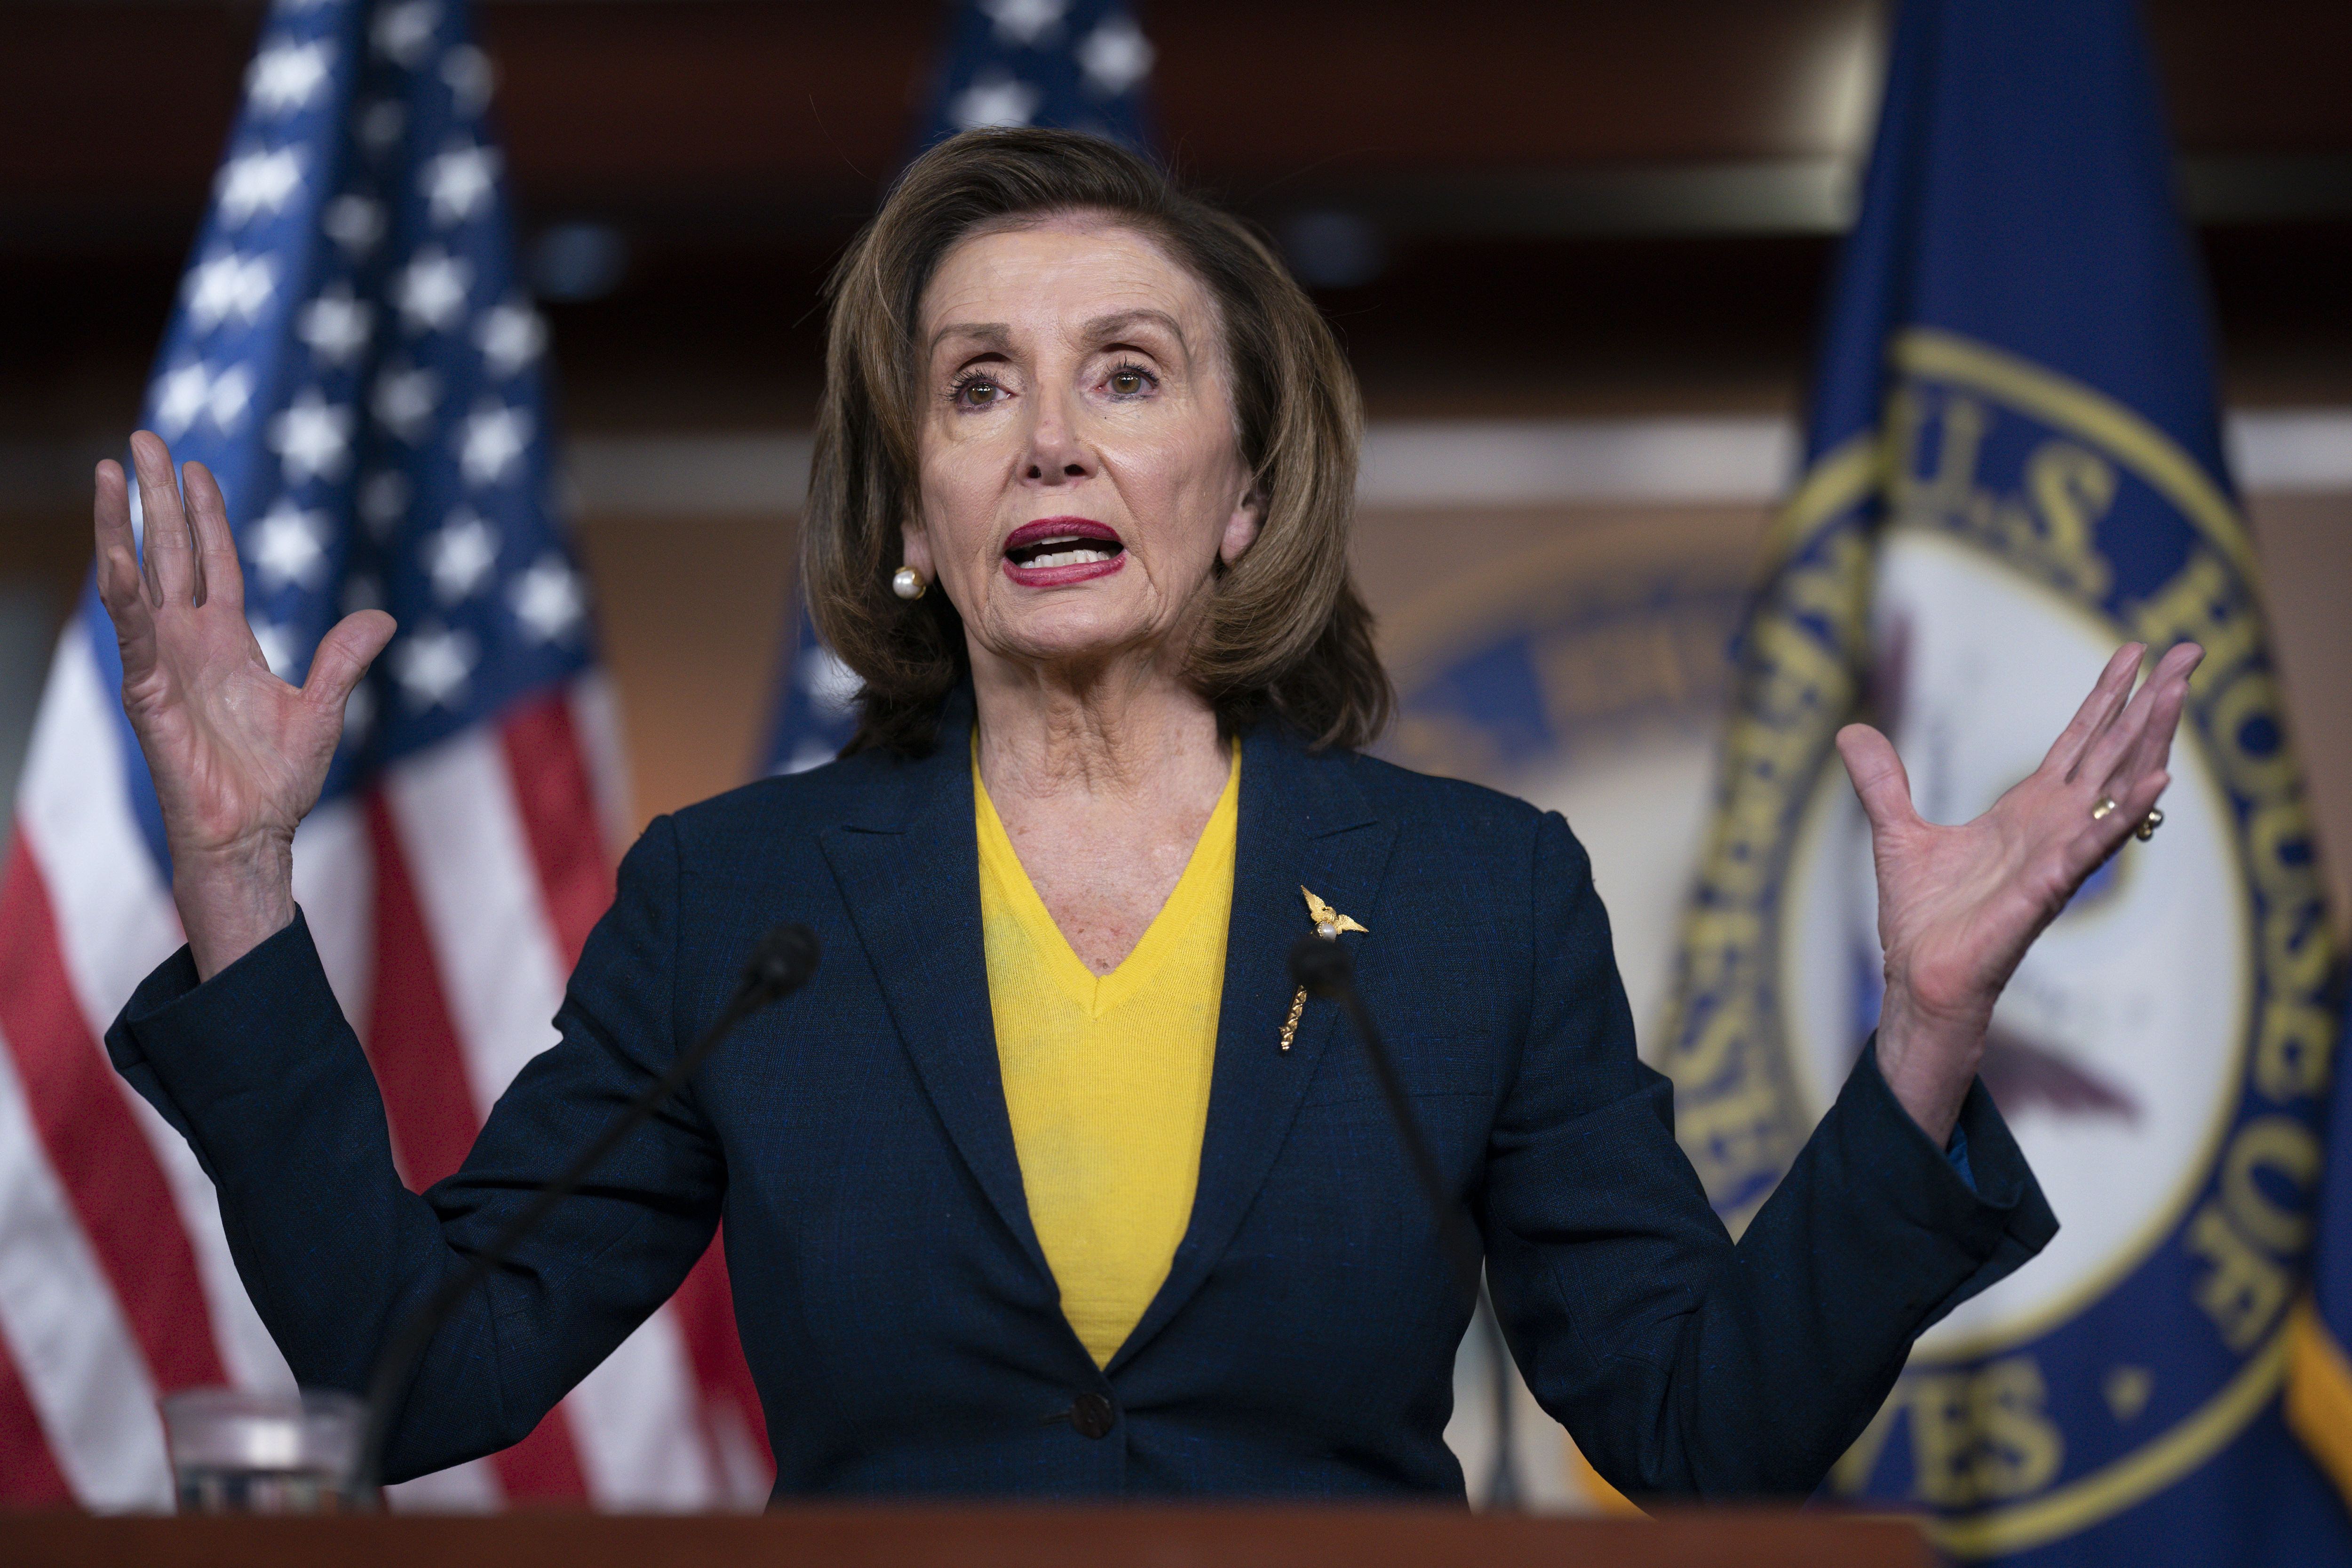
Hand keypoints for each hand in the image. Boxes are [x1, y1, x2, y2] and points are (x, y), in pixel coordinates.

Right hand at [94, 431, 394, 978]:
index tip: (195, 468)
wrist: (254, 833)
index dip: (206, 515)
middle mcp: (190, 642)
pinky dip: (122, 593)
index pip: (214, 562)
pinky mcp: (146, 692)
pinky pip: (131, 633)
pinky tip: (115, 554)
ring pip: (138, 578)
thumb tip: (384, 619)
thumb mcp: (322, 709)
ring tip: (113, 470)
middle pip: (170, 552)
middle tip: (143, 438)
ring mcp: (164, 662)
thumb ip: (344, 660)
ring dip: (124, 525)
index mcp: (229, 641)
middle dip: (157, 497)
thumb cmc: (278, 781)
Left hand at [1835, 640, 2201, 1144]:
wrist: (1919, 978)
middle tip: (2191, 651)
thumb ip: (1882, 782)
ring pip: (2115, 786)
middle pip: (2113, 750)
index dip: (2107, 697)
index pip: (2079, 740)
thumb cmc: (1924, 919)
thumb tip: (1851, 732)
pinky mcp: (2047, 888)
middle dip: (2150, 702)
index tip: (2138, 652)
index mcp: (2028, 810)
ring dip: (2149, 739)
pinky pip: (2094, 845)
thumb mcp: (1897, 832)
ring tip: (2180, 691)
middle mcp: (2055, 826)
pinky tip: (2158, 780)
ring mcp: (2058, 855)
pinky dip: (2124, 814)